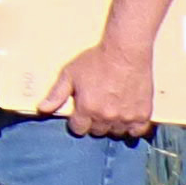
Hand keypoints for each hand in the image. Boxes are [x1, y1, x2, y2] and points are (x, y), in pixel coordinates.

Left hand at [41, 35, 159, 139]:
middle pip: (97, 131)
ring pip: (116, 132)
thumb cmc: (96, 60)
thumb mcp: (69, 74)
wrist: (125, 52)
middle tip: (96, 108)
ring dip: (112, 125)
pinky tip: (127, 118)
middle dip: (94, 123)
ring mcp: (126, 117)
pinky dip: (132, 127)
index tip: (80, 113)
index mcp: (87, 109)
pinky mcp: (143, 114)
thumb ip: (56, 94)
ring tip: (111, 110)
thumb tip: (42, 109)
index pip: (78, 129)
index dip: (77, 121)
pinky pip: (137, 131)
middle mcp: (106, 116)